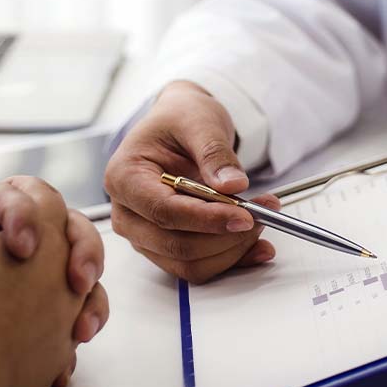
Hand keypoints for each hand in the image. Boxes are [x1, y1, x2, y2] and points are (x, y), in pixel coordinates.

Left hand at [0, 181, 106, 340]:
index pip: (19, 195)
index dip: (24, 216)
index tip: (19, 247)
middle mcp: (15, 234)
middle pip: (66, 225)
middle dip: (80, 248)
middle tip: (76, 278)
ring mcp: (36, 268)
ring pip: (80, 264)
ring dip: (89, 288)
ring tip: (82, 321)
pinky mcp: (47, 301)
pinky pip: (80, 302)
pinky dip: (85, 317)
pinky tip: (77, 337)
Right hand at [104, 81, 279, 282]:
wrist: (181, 126)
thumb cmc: (180, 119)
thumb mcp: (199, 121)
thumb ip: (214, 152)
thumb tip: (232, 185)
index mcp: (124, 177)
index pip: (164, 212)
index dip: (206, 219)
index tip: (244, 216)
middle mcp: (127, 212)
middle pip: (176, 245)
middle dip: (225, 236)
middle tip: (262, 215)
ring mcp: (144, 235)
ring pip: (189, 263)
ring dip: (232, 250)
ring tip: (262, 219)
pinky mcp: (165, 248)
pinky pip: (199, 266)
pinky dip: (232, 259)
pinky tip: (257, 246)